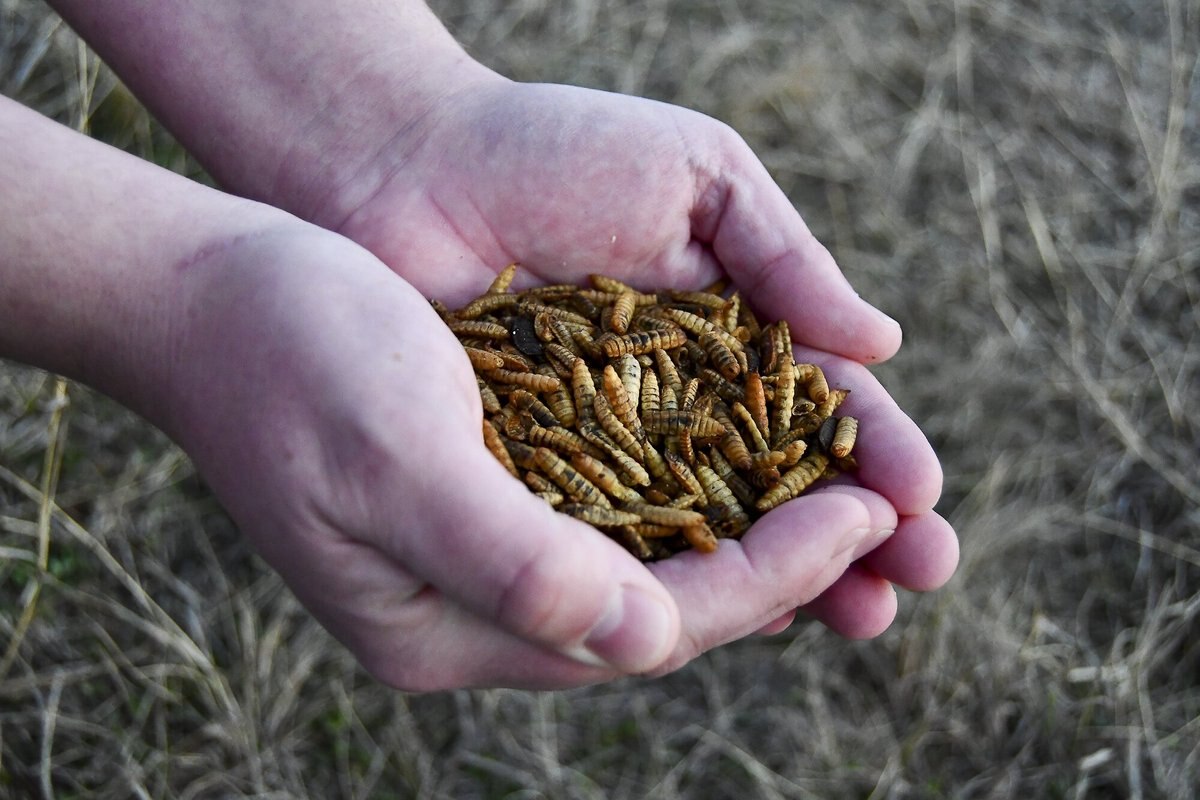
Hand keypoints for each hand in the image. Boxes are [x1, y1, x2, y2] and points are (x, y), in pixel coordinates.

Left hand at [289, 78, 958, 664]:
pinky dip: (669, 584)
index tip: (925, 501)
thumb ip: (784, 257)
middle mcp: (680, 407)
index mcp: (731, 334)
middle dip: (854, 538)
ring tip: (857, 616)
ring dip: (785, 581)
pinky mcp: (535, 484)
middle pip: (783, 489)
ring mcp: (610, 452)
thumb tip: (885, 343)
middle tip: (914, 583)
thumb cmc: (552, 152)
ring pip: (711, 534)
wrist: (405, 165)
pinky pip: (614, 549)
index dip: (878, 455)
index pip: (822, 407)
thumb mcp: (694, 176)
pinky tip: (730, 618)